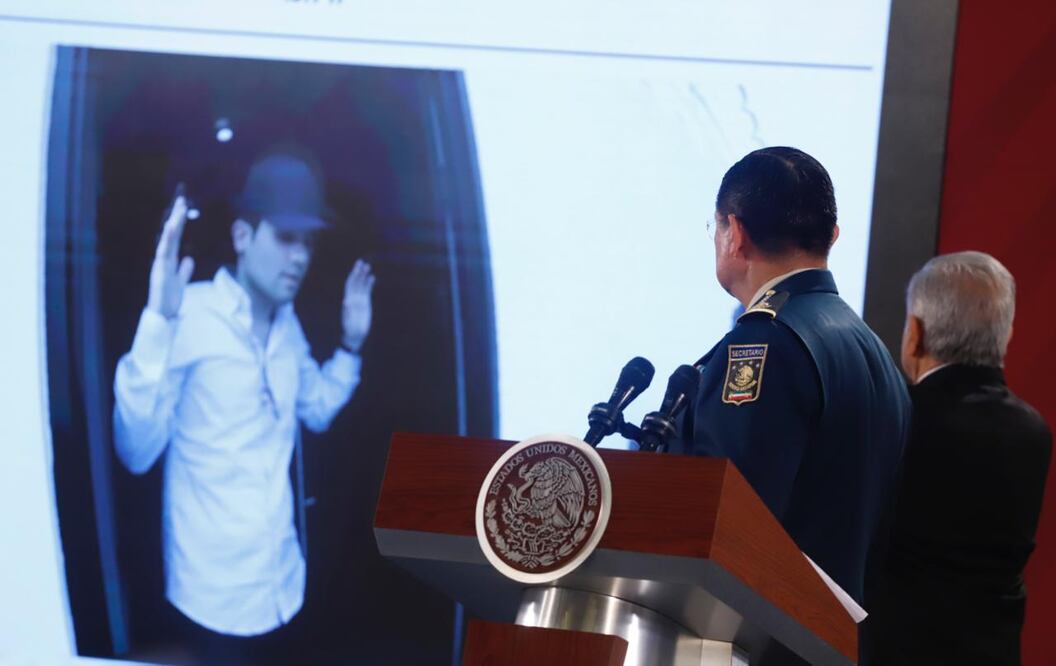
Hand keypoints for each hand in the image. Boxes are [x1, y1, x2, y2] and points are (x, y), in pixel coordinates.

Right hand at [146, 190, 194, 318]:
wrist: (163, 316)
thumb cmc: (169, 300)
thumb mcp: (180, 282)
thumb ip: (184, 271)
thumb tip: (188, 260)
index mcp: (170, 261)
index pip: (176, 238)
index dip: (179, 223)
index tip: (183, 207)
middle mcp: (164, 260)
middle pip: (171, 235)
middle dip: (176, 218)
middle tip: (182, 200)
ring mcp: (160, 265)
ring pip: (167, 241)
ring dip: (172, 226)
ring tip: (178, 211)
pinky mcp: (159, 272)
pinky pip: (163, 254)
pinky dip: (167, 241)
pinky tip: (171, 229)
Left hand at [341, 259, 374, 352]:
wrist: (354, 336)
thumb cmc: (351, 330)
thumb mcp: (348, 322)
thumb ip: (347, 312)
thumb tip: (345, 302)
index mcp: (348, 300)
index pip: (350, 285)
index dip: (353, 276)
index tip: (357, 268)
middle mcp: (353, 298)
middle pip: (355, 282)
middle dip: (358, 272)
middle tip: (362, 262)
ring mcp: (359, 300)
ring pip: (361, 285)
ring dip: (364, 276)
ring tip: (368, 267)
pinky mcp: (364, 303)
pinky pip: (366, 291)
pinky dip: (369, 284)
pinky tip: (372, 277)